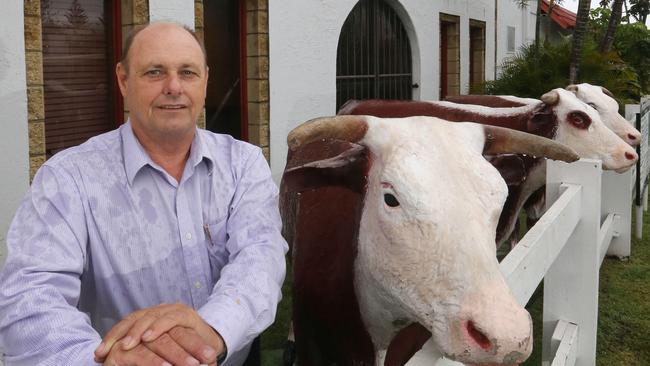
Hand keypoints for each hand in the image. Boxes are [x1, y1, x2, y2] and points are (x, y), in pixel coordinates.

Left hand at [95, 303, 223, 362]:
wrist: (210, 347)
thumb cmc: (182, 352)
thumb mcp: (157, 350)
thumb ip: (141, 350)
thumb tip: (114, 358)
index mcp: (150, 317)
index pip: (127, 323)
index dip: (112, 336)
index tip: (99, 353)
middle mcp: (160, 310)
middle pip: (135, 318)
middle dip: (119, 334)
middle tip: (107, 350)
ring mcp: (173, 311)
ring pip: (150, 317)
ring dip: (137, 331)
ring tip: (126, 345)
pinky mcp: (187, 314)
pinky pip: (170, 319)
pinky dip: (158, 327)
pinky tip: (148, 337)